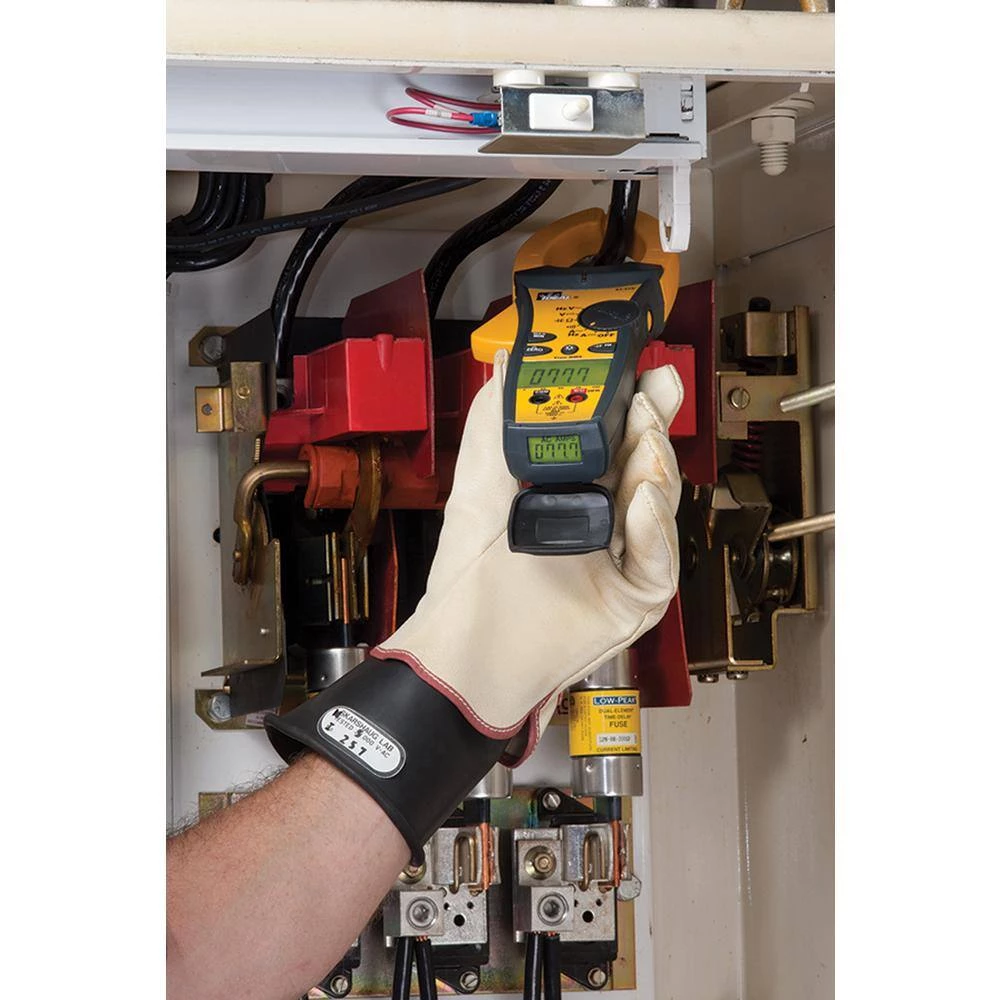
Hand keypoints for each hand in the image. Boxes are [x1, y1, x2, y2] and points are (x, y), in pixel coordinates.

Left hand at [373, 350, 683, 763]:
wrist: (466, 650)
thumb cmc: (468, 581)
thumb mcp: (477, 486)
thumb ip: (494, 424)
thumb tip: (505, 366)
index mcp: (572, 491)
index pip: (615, 438)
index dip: (633, 403)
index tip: (642, 371)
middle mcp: (603, 522)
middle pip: (646, 464)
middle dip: (652, 427)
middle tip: (649, 398)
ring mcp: (623, 560)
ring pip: (659, 505)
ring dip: (654, 468)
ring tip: (642, 443)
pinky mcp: (635, 597)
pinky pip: (659, 560)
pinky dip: (652, 530)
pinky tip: (637, 503)